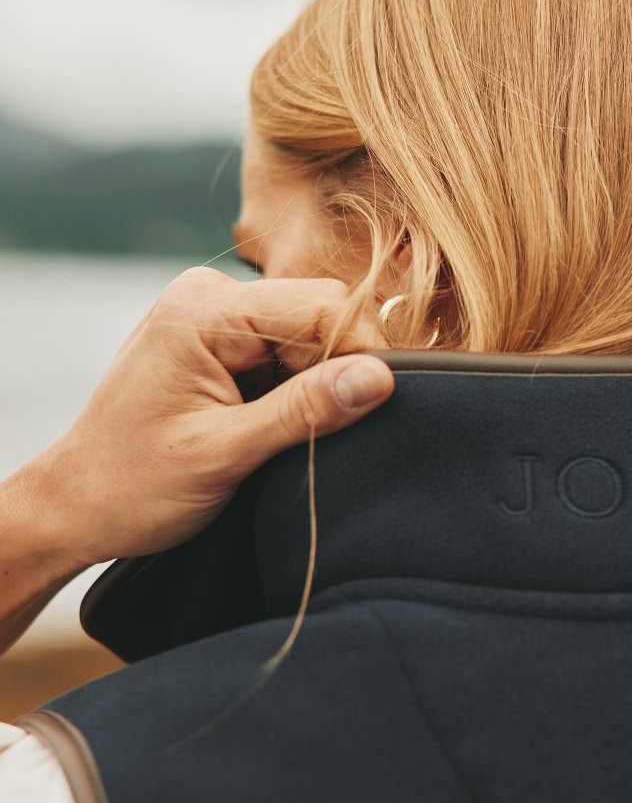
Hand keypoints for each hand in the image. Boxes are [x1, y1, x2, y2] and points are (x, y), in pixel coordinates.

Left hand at [0, 268, 393, 649]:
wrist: (77, 506)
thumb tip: (382, 379)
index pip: (322, 305)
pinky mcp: (219, 341)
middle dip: (335, 371)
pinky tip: (270, 426)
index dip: (359, 354)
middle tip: (319, 435)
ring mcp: (213, 316)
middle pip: (319, 314)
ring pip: (308, 335)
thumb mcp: (227, 454)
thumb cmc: (133, 485)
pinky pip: (286, 351)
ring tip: (279, 436)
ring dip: (312, 386)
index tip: (371, 410)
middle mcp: (209, 296)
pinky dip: (293, 390)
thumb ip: (307, 410)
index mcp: (204, 310)